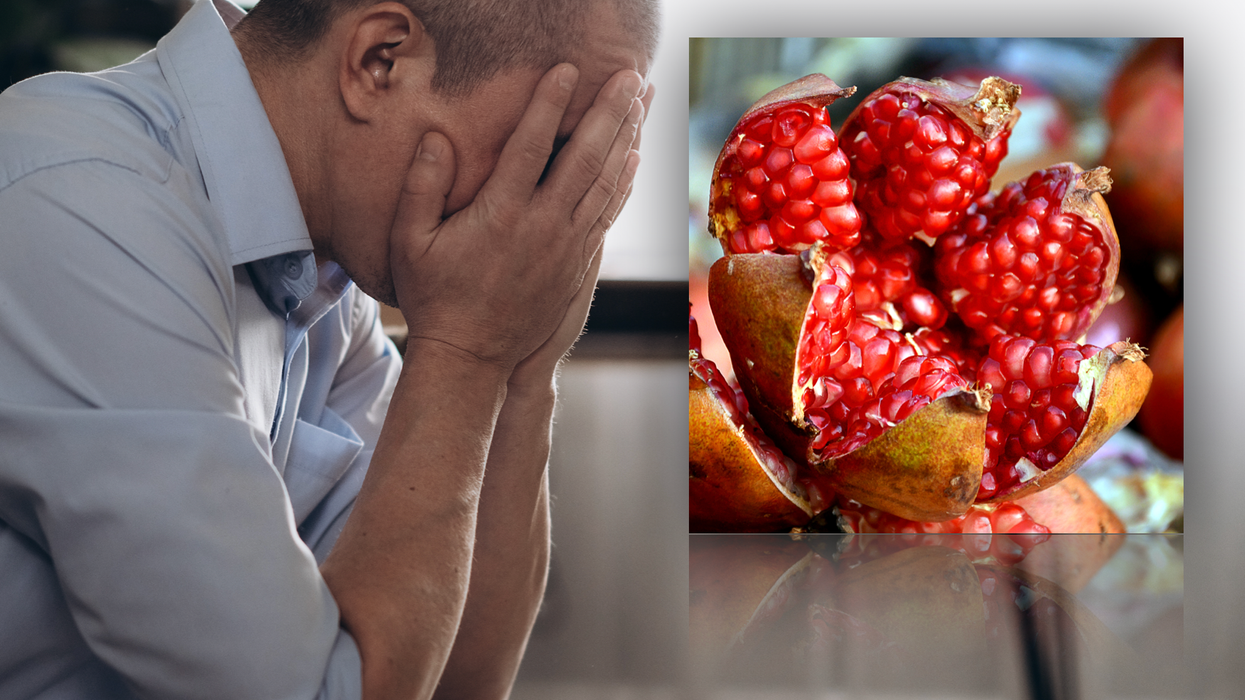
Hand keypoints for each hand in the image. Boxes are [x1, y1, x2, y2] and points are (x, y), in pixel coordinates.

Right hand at [388, 64, 645, 371]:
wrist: (472, 358)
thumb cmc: (434, 297)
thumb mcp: (410, 243)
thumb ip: (420, 188)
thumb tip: (434, 137)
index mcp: (501, 214)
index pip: (530, 146)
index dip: (550, 105)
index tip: (568, 70)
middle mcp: (543, 227)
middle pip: (585, 158)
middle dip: (610, 112)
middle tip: (629, 75)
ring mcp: (566, 247)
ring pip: (606, 183)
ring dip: (626, 139)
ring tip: (641, 103)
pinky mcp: (578, 266)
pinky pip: (608, 214)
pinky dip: (623, 182)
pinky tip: (634, 157)